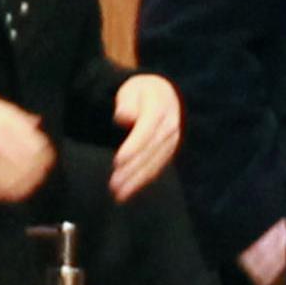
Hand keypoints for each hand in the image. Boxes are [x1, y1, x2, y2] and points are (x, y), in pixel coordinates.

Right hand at [0, 86, 55, 203]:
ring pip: (13, 182)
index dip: (44, 155)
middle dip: (37, 172)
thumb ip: (12, 114)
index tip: (45, 159)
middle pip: (28, 166)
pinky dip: (3, 194)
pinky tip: (7, 192)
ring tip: (26, 186)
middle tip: (38, 174)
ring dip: (23, 186)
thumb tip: (36, 123)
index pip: (36, 146)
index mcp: (1, 123)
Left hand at [109, 74, 184, 197]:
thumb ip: (127, 102)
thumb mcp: (131, 90)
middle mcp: (169, 127)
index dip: (132, 147)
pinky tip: (128, 191)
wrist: (164, 94)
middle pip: (149, 152)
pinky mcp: (168, 151)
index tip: (118, 161)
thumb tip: (124, 117)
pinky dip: (142, 180)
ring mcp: (172, 141)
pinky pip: (156, 167)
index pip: (145, 131)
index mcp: (159, 108)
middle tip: (113, 185)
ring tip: (118, 194)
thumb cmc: (140, 92)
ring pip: (154, 163)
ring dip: (136, 180)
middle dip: (132, 170)